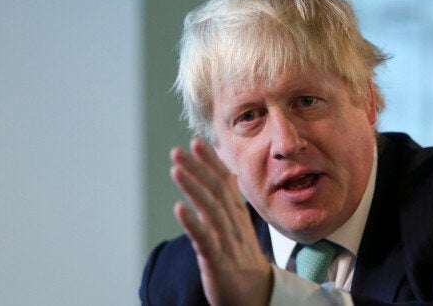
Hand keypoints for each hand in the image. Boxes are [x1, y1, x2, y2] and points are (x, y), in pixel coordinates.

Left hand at [170, 138, 272, 305]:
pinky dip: (193, 223)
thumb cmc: (241, 257)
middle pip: (216, 191)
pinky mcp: (218, 260)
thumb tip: (224, 171)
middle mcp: (232, 223)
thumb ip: (228, 199)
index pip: (225, 182)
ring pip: (210, 210)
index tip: (196, 141)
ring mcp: (226, 241)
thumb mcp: (236, 224)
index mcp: (236, 214)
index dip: (210, 162)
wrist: (256, 293)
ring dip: (193, 188)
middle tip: (179, 150)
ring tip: (176, 169)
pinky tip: (179, 208)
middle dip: (198, 168)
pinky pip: (205, 239)